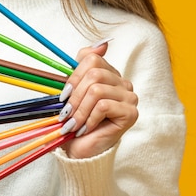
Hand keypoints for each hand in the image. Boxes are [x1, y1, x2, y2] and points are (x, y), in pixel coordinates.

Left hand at [58, 40, 138, 158]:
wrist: (80, 151)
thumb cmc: (76, 122)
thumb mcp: (74, 91)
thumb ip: (83, 67)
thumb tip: (102, 44)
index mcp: (110, 74)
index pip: (92, 59)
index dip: (74, 76)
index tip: (64, 96)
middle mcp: (123, 83)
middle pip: (94, 74)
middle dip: (74, 95)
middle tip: (66, 113)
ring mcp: (130, 98)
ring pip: (97, 90)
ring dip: (80, 110)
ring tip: (73, 124)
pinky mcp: (131, 113)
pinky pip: (103, 106)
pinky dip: (89, 119)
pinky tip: (86, 129)